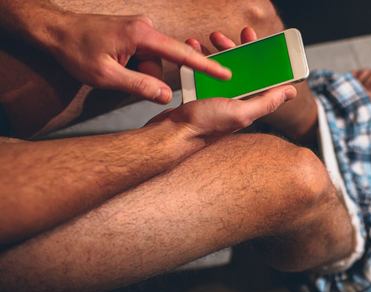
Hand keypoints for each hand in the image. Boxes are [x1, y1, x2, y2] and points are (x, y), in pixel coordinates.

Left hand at [44, 13, 230, 103]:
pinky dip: (132, 65)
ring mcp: (140, 29)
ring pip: (152, 62)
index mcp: (142, 35)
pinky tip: (113, 62)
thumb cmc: (76, 50)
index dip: (206, 65)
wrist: (55, 30)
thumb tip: (166, 95)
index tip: (226, 73)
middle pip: (163, 63)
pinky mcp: (134, 32)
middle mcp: (146, 27)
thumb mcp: (106, 75)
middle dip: (146, 76)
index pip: (182, 54)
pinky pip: (144, 56)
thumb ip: (139, 86)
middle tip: (118, 76)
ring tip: (111, 67)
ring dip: (136, 72)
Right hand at [147, 27, 296, 140]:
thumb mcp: (241, 112)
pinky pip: (201, 70)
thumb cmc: (205, 126)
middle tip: (222, 37)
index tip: (252, 38)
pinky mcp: (198, 93)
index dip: (259, 55)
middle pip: (240, 67)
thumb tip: (291, 92)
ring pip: (219, 65)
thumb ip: (266, 102)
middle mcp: (234, 99)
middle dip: (233, 48)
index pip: (261, 75)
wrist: (171, 134)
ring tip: (205, 40)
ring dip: (214, 50)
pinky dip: (197, 58)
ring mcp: (216, 95)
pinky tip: (192, 48)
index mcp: (248, 102)